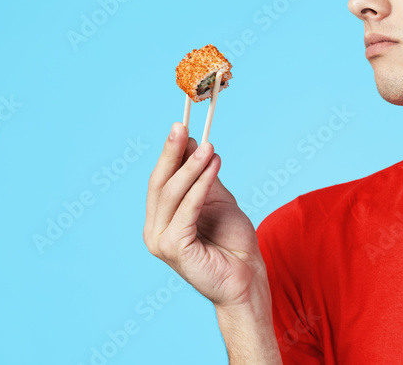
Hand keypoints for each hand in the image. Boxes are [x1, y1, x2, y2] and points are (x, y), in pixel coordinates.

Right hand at [144, 122, 268, 309]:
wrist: (247, 277)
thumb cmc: (233, 242)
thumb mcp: (217, 197)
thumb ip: (202, 174)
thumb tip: (192, 142)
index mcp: (161, 219)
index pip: (160, 179)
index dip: (169, 152)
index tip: (181, 126)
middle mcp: (154, 230)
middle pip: (160, 183)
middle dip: (172, 153)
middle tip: (182, 127)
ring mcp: (161, 241)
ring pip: (172, 194)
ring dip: (192, 167)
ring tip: (210, 147)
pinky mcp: (175, 248)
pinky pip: (187, 209)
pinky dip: (200, 185)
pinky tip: (213, 167)